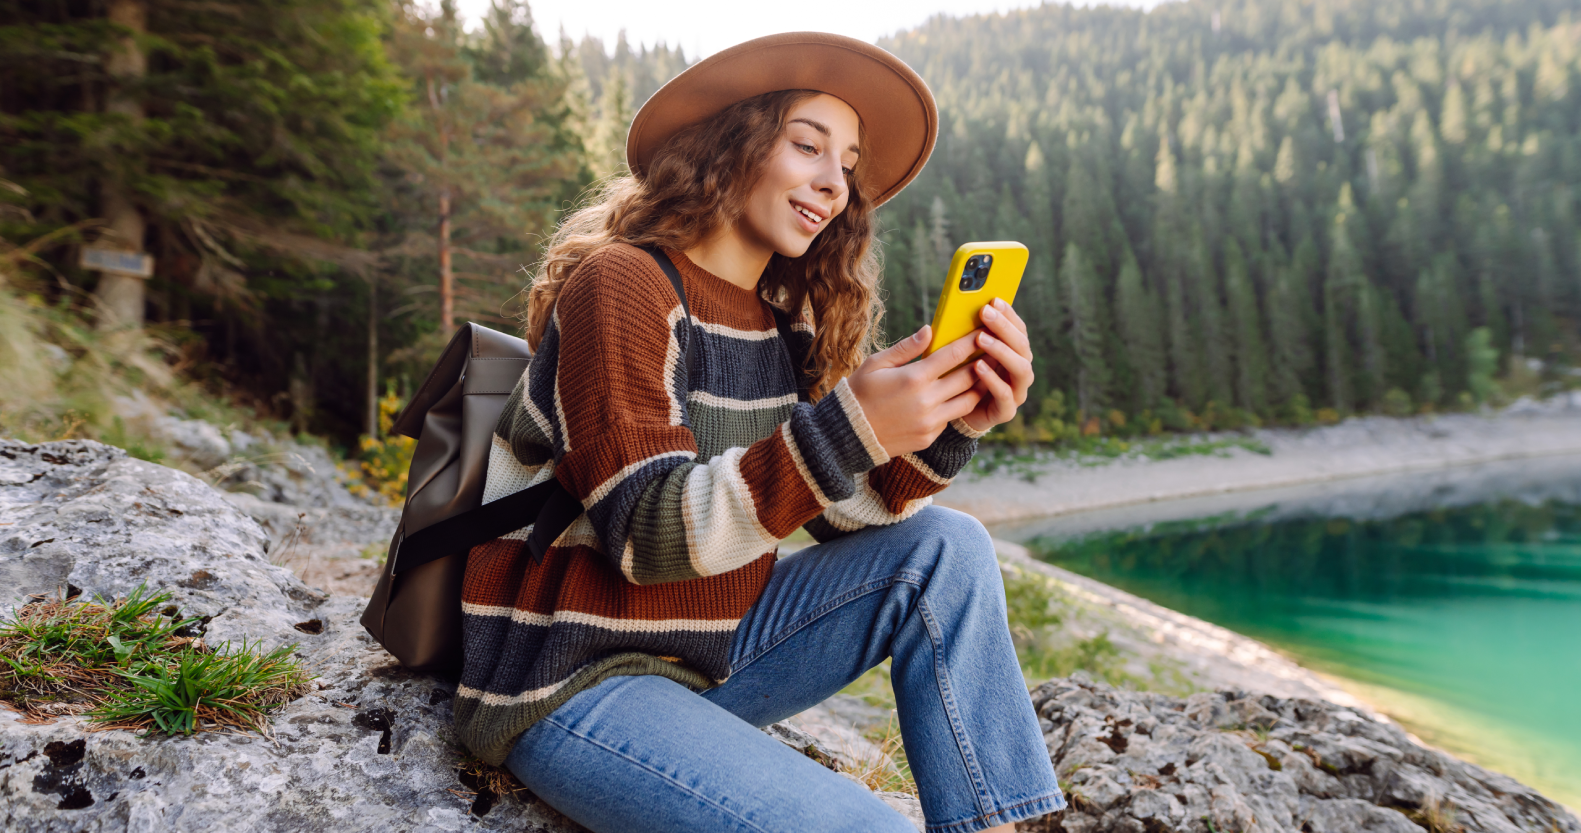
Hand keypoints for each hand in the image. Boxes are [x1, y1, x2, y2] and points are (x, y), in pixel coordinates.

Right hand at [847, 325, 982, 456]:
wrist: (848, 436)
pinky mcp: (929, 436)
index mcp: (913, 378)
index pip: (953, 355)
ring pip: (968, 401)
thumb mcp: (876, 364)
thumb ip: (906, 348)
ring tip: (985, 373)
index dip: (971, 341)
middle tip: (994, 350)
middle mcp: (926, 401)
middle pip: (968, 377)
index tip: (983, 331)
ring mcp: (930, 422)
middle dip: (983, 361)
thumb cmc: (859, 393)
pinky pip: (951, 418)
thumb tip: (929, 330)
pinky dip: (956, 405)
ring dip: (978, 386)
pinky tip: (959, 395)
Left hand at [960, 298, 1033, 434]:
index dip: (1009, 314)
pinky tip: (978, 367)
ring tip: (981, 339)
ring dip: (1002, 351)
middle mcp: (1019, 370)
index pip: (1018, 330)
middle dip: (1004, 327)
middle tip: (986, 313)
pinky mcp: (1005, 411)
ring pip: (1021, 369)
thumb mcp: (961, 354)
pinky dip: (993, 380)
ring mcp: (1016, 391)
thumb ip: (965, 335)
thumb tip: (956, 309)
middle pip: (1022, 346)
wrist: (954, 414)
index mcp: (1013, 354)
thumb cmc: (958, 378)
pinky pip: (1005, 395)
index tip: (994, 299)